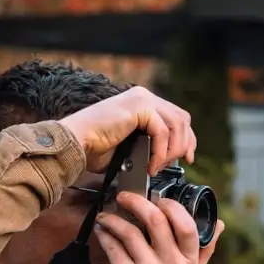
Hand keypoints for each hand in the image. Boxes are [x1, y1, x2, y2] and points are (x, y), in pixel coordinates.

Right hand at [58, 86, 196, 175]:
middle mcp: (143, 96)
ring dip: (172, 150)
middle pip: (182, 118)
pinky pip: (162, 131)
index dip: (186, 138)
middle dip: (185, 143)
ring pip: (177, 124)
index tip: (188, 157)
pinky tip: (151, 165)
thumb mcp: (130, 146)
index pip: (177, 117)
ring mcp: (142, 99)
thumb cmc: (93, 148)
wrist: (75, 143)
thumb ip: (148, 145)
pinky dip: (160, 152)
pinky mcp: (139, 107)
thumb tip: (165, 158)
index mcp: (141, 102)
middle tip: (180, 163)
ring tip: (158, 166)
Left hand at [94, 191, 225, 263]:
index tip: (157, 199)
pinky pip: (113, 247)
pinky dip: (105, 234)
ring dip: (114, 219)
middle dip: (137, 202)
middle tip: (124, 197)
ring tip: (107, 217)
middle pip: (156, 220)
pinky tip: (102, 231)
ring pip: (129, 232)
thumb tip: (219, 223)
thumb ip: (205, 249)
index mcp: (189, 262)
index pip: (186, 225)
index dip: (171, 206)